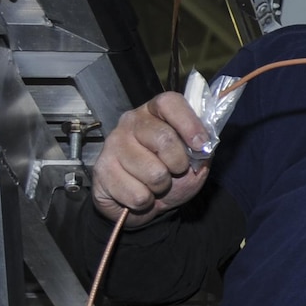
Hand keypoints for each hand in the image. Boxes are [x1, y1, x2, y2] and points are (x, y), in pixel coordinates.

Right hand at [92, 93, 212, 228]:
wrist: (144, 202)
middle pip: (163, 139)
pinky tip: (138, 192)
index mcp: (155, 112)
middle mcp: (131, 122)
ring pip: (152, 172)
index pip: (169, 103)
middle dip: (179, 164)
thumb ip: (202, 150)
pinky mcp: (101, 170)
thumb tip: (204, 146)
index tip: (201, 144)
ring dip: (161, 186)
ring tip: (155, 184)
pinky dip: (145, 201)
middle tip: (176, 171)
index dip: (189, 123)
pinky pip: (137, 194)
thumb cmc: (171, 176)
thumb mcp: (195, 162)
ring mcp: (113, 144)